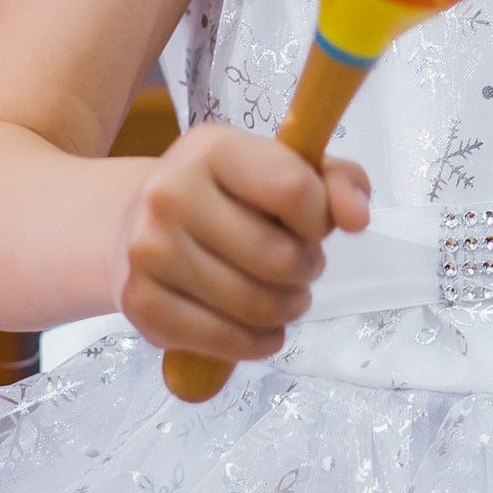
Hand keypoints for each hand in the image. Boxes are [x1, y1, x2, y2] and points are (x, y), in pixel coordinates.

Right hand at [111, 125, 370, 366]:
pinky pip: (226, 341)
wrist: (134, 225)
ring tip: (282, 295)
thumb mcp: (281, 168)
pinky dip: (258, 343)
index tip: (311, 225)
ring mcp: (148, 251)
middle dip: (306, 269)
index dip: (320, 219)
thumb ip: (336, 182)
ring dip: (287, 309)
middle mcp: (169, 194)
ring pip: (257, 305)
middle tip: (298, 266)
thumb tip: (358, 217)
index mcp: (211, 149)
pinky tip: (260, 328)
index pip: (294, 191)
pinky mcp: (140, 304)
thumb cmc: (225, 197)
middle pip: (279, 257)